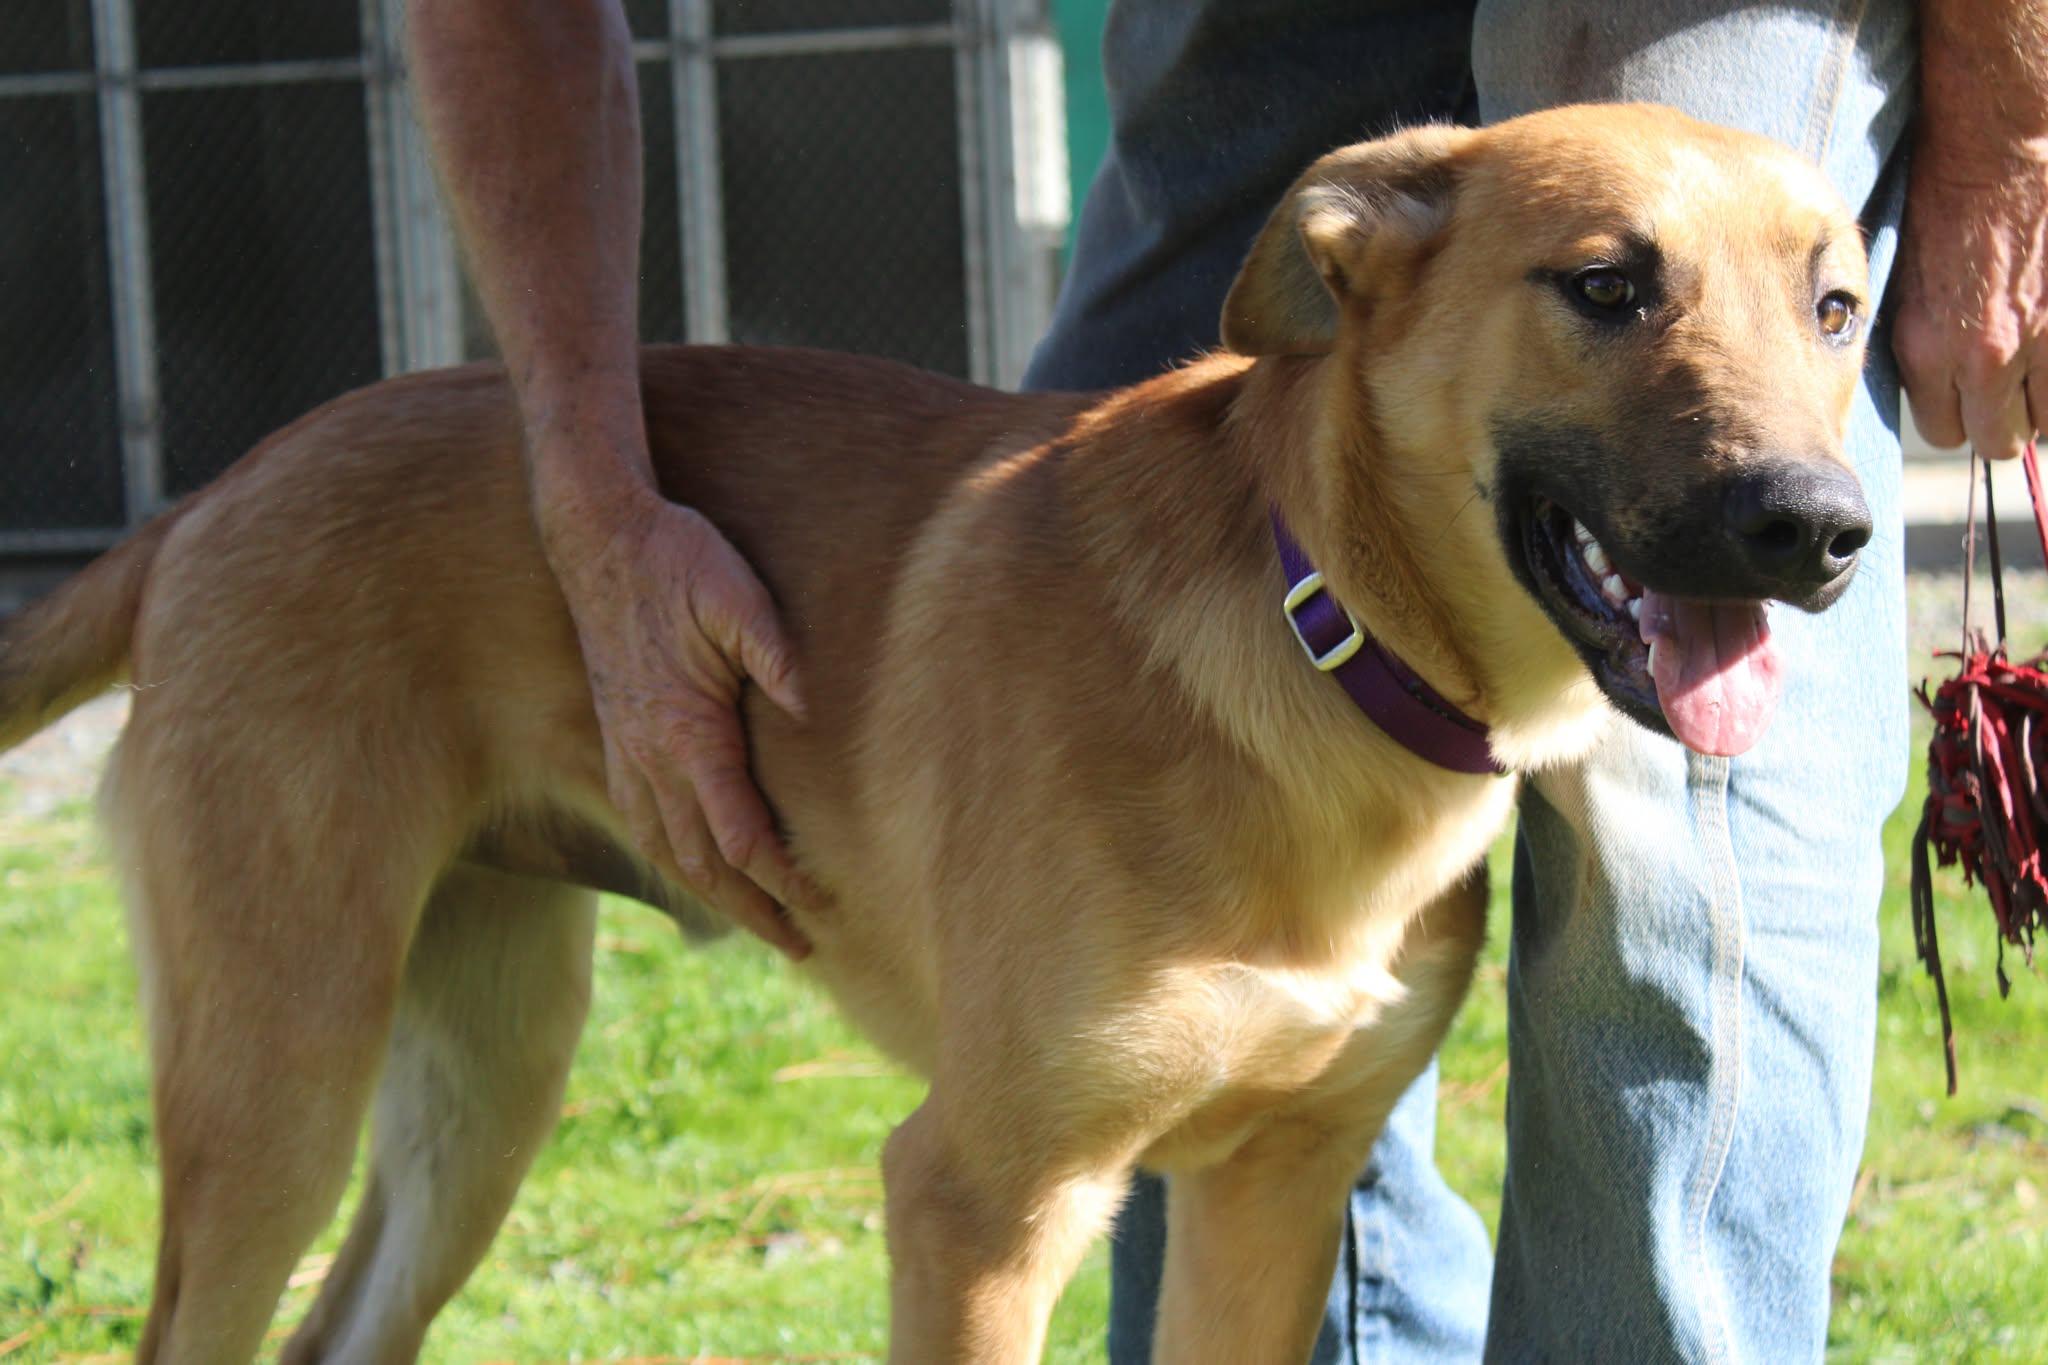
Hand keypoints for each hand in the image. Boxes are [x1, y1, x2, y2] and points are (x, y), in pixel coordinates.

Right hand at [547, 486, 816, 958]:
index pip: (740, 835)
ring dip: (714, 899)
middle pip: (705, 864)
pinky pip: (644, 825)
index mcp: (686, 732)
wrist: (598, 539)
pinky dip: (676, 863)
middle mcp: (650, 757)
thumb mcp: (735, 593)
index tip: (825, 902)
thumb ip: (772, 651)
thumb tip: (810, 705)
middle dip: (755, 911)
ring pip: (669, 852)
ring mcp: (626, 753)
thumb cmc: (676, 559)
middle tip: (804, 948)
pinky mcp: (616, 741)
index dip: (784, 878)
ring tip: (760, 927)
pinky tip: (699, 874)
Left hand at [1892, 133, 2047, 460]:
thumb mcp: (1909, 286)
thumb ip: (1925, 344)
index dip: (1957, 415)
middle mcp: (1985, 357)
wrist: (2001, 148)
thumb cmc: (1946, 203)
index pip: (1944, 433)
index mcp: (1927, 351)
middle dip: (2002, 420)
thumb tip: (1941, 385)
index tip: (1965, 395)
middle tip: (2007, 389)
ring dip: (2043, 398)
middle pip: (1999, 441)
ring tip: (2036, 363)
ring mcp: (2044, 340)